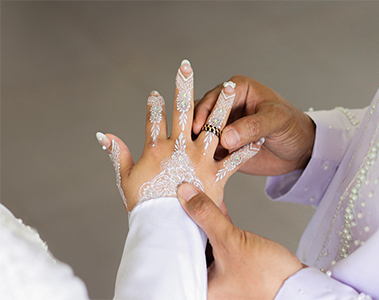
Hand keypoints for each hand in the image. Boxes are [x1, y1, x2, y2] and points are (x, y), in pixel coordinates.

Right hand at [96, 61, 263, 212]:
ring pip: (212, 126)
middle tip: (186, 67)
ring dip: (223, 105)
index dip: (154, 104)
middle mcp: (179, 149)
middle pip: (182, 111)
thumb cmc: (144, 206)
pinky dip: (246, 149)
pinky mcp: (216, 176)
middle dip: (183, 87)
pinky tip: (258, 137)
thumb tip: (102, 134)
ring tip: (231, 86)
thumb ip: (117, 154)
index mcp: (156, 149)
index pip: (153, 118)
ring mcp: (199, 161)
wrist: (165, 229)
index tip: (156, 93)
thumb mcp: (125, 179)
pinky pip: (234, 159)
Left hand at [178, 183, 305, 299]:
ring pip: (205, 242)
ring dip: (204, 221)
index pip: (176, 255)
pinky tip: (217, 207)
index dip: (171, 229)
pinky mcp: (236, 264)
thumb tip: (186, 194)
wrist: (298, 286)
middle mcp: (208, 284)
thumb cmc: (266, 277)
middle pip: (190, 247)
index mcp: (200, 287)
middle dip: (187, 223)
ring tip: (196, 198)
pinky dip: (219, 225)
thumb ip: (207, 216)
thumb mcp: (231, 242)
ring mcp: (222, 274)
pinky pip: (221, 241)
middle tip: (179, 200)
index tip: (167, 207)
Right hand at [193, 75, 315, 175]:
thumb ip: (252, 126)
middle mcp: (226, 107)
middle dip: (195, 130)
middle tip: (189, 145)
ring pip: (201, 135)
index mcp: (237, 90)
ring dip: (197, 145)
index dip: (204, 112)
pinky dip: (203, 158)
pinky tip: (200, 167)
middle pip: (201, 115)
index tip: (199, 128)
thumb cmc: (292, 126)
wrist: (300, 150)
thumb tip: (226, 137)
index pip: (213, 97)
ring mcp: (223, 127)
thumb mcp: (276, 121)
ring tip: (192, 159)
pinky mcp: (223, 146)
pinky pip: (208, 151)